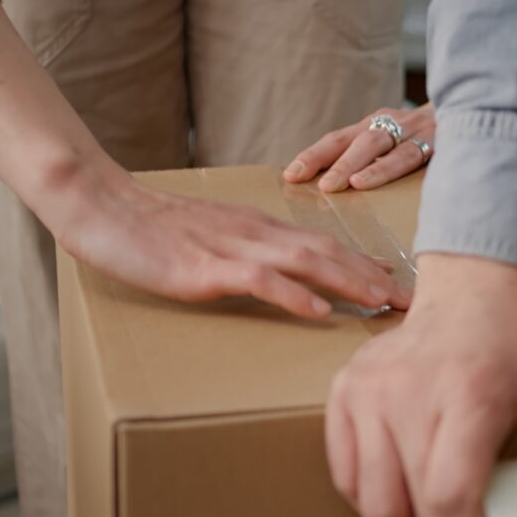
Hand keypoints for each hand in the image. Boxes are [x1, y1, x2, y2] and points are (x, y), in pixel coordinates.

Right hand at [48, 165, 410, 317]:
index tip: (399, 283)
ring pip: (305, 262)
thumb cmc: (154, 227)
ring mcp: (233, 248)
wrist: (102, 205)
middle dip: (375, 277)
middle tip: (414, 301)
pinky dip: (292, 294)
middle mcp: (257, 233)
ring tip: (386, 303)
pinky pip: (258, 280)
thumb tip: (284, 273)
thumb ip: (250, 250)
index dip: (365, 264)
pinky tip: (319, 311)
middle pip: (329, 252)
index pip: (325, 244)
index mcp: (260, 228)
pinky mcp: (205, 268)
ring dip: (350, 282)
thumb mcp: (213, 236)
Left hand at [283, 103, 435, 191]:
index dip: (314, 155)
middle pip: (354, 139)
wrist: (484, 106)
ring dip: (355, 165)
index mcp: (379, 124)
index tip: (289, 174)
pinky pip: (410, 155)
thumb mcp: (402, 141)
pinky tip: (369, 181)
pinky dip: (387, 168)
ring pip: (378, 145)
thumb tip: (338, 188)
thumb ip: (376, 157)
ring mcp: (418, 130)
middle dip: (328, 159)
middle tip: (306, 180)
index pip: (339, 138)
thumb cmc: (435, 137)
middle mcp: (395, 123)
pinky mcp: (441, 139)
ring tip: (338, 185)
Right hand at [325, 254, 516, 516]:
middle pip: (407, 507)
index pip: (450, 498)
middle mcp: (411, 388)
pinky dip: (371, 501)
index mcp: (473, 390)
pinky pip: (345, 473)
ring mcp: (370, 388)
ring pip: (368, 500)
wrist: (478, 288)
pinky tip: (404, 499)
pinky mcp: (347, 389)